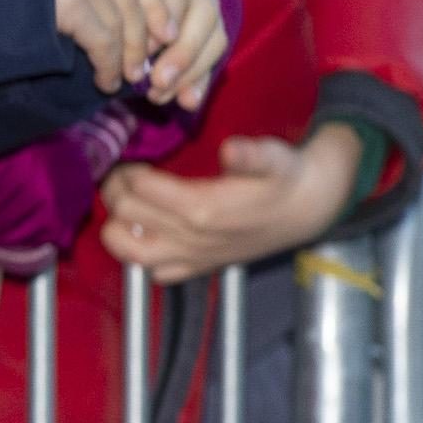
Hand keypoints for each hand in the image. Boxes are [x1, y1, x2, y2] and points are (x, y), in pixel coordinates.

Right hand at [40, 0, 157, 93]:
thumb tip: (122, 5)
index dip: (153, 4)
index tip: (163, 33)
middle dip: (143, 36)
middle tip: (143, 66)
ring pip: (120, 20)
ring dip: (126, 56)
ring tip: (122, 78)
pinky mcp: (63, 0)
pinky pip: (102, 40)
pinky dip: (108, 66)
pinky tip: (105, 80)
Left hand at [99, 122, 365, 282]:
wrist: (308, 209)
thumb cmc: (285, 178)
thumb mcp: (273, 158)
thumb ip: (251, 155)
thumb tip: (231, 149)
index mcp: (202, 208)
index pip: (138, 189)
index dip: (127, 169)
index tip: (131, 156)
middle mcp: (191, 238)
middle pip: (125, 215)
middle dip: (115, 190)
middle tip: (122, 173)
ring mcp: (193, 258)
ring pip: (130, 252)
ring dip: (117, 226)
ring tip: (125, 203)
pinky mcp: (199, 268)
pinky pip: (155, 273)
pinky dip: (140, 255)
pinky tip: (147, 231)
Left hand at [123, 0, 231, 109]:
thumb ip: (121, 1)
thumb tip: (132, 49)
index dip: (162, 20)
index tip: (144, 49)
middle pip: (203, 12)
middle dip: (181, 52)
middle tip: (157, 81)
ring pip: (215, 34)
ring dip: (190, 71)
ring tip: (161, 94)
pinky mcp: (216, 19)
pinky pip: (216, 51)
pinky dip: (200, 78)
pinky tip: (187, 101)